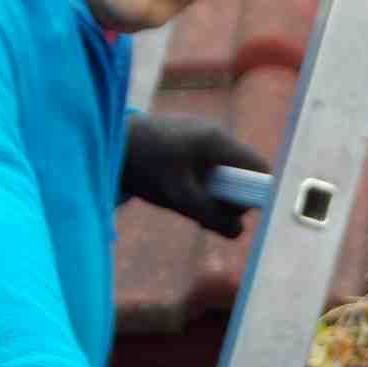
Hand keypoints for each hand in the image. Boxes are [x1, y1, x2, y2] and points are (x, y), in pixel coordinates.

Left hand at [123, 112, 268, 237]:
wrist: (108, 142)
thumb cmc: (144, 166)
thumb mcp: (178, 197)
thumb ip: (210, 216)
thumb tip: (238, 232)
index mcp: (218, 142)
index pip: (259, 168)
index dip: (255, 193)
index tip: (233, 211)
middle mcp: (215, 134)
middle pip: (242, 173)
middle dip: (228, 197)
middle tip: (202, 211)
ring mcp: (201, 135)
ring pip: (223, 172)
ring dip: (211, 192)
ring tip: (184, 200)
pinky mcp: (187, 140)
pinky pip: (207, 166)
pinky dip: (199, 182)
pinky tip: (176, 189)